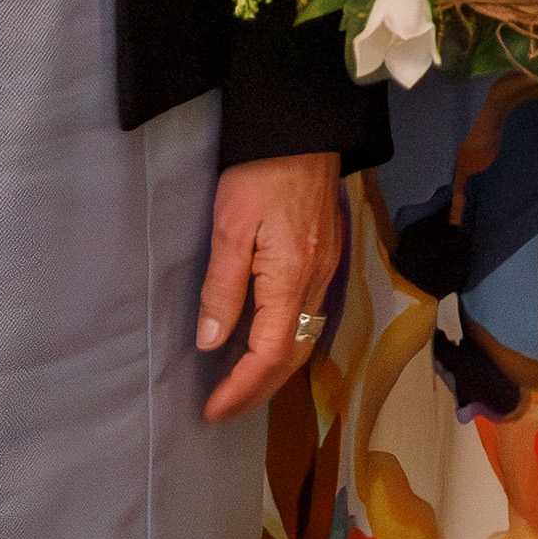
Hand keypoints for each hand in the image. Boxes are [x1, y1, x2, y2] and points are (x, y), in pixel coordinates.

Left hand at [196, 150, 346, 422]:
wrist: (304, 128)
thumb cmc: (260, 173)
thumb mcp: (229, 227)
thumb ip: (222, 288)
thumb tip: (211, 343)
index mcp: (292, 278)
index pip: (270, 353)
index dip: (241, 388)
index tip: (211, 410)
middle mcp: (317, 282)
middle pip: (294, 355)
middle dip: (258, 390)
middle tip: (223, 410)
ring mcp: (326, 270)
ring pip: (305, 338)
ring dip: (273, 371)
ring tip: (239, 387)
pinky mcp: (325, 256)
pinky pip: (309, 317)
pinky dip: (285, 343)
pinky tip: (263, 343)